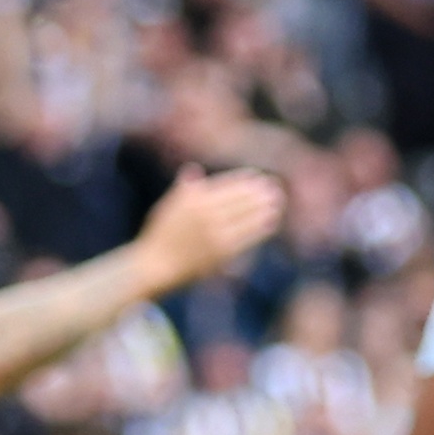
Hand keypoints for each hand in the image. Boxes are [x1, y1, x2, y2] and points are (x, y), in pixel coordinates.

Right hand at [130, 167, 287, 287]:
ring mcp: (215, 232)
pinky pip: (247, 236)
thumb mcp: (168, 206)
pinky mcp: (222, 251)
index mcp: (193, 199)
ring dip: (264, 207)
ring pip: (246, 216)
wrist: (156, 265)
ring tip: (278, 201)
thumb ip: (184, 188)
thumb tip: (194, 169)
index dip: (244, 180)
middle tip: (275, 186)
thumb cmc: (160, 235)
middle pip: (240, 199)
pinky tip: (271, 221)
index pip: (226, 185)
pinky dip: (261, 227)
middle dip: (259, 192)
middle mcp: (206, 213)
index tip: (257, 176)